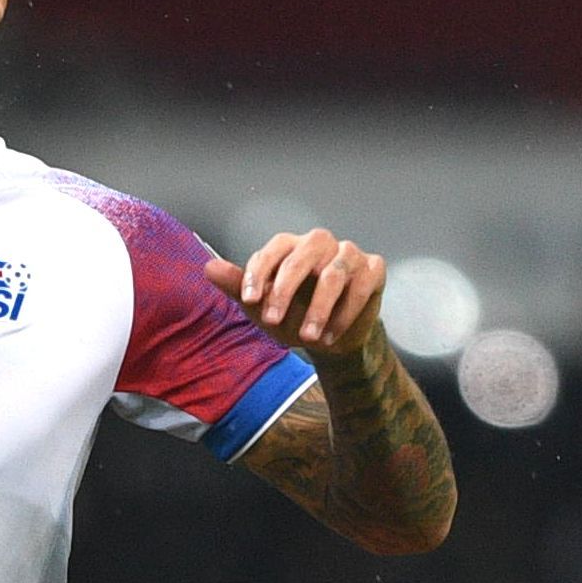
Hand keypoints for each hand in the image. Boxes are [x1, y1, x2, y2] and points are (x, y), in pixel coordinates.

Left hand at [206, 229, 388, 362]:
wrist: (331, 337)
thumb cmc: (293, 314)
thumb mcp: (262, 306)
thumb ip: (239, 286)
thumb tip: (208, 267)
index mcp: (291, 246)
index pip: (273, 251)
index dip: (259, 273)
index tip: (249, 300)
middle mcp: (320, 243)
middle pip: (303, 256)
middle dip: (285, 291)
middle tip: (272, 321)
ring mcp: (349, 254)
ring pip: (333, 274)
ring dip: (318, 309)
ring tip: (307, 339)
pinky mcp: (373, 269)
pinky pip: (361, 287)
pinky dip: (345, 314)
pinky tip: (331, 337)